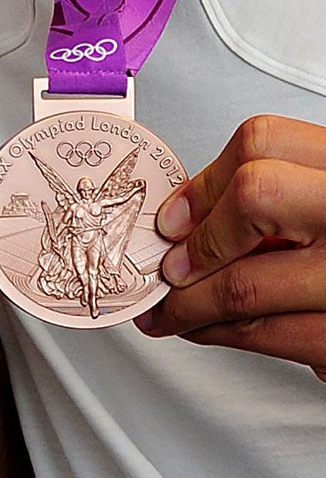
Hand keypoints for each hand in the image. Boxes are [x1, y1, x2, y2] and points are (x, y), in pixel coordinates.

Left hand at [137, 114, 325, 375]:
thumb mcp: (324, 204)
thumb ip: (279, 199)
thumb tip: (184, 220)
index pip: (265, 141)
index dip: (207, 181)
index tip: (174, 217)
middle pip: (255, 196)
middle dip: (197, 244)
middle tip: (167, 270)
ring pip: (247, 284)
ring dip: (191, 305)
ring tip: (170, 312)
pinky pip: (272, 336)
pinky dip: (223, 335)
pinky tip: (207, 331)